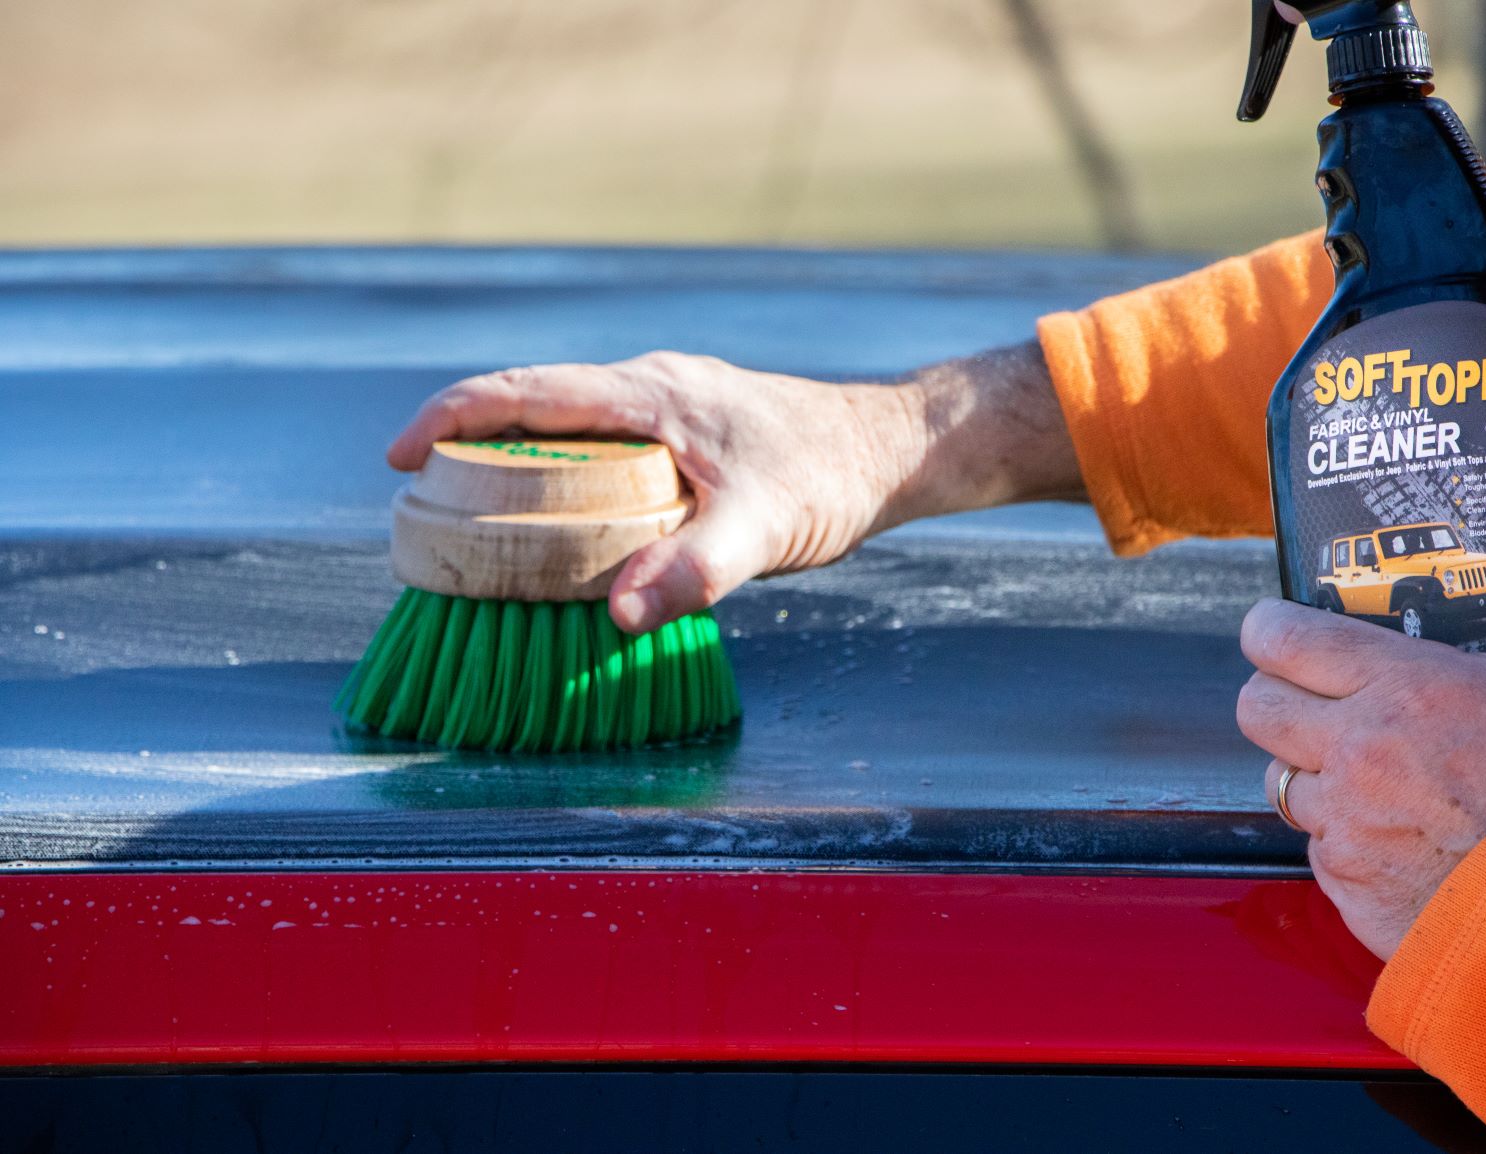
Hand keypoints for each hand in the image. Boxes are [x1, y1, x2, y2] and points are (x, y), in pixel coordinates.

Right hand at [388, 344, 1080, 632]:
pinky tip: (563, 519)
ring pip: (565, 420)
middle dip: (464, 442)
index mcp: (650, 393)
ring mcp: (667, 400)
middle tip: (421, 504)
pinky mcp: (685, 423)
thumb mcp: (766, 530)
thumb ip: (696, 569)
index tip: (395, 459)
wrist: (892, 451)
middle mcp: (649, 384)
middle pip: (530, 400)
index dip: (448, 417)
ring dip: (513, 456)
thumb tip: (619, 613)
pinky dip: (560, 469)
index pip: (524, 390)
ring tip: (474, 517)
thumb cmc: (832, 480)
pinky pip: (598, 437)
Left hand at [1236, 510, 1485, 959]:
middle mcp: (1354, 754)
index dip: (1269, 629)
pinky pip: (1320, 855)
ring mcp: (1345, 826)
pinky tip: (1401, 842)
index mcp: (1400, 689)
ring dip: (1313, 775)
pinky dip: (1347, 846)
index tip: (1283, 629)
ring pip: (1282, 784)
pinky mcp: (1349, 889)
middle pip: (1254, 708)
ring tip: (1371, 775)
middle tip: (1319, 700)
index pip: (1277, 638)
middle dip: (1276, 697)